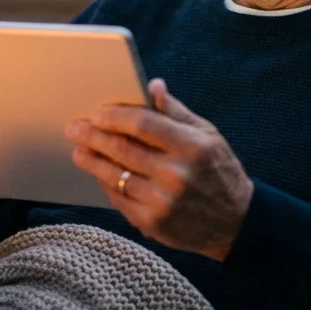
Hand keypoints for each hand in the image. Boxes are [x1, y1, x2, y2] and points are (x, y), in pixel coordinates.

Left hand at [65, 78, 253, 261]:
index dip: (115, 116)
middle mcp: (177, 174)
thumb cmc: (219, 171)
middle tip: (74, 128)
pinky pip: (119, 199)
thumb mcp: (208, 135)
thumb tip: (152, 86)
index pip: (143, 124)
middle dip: (93, 136)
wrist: (236, 223)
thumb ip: (177, 112)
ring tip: (78, 149)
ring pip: (115, 175)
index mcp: (192, 147)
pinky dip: (105, 183)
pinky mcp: (153, 223)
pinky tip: (97, 172)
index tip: (95, 112)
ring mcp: (163, 201)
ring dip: (92, 160)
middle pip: (123, 149)